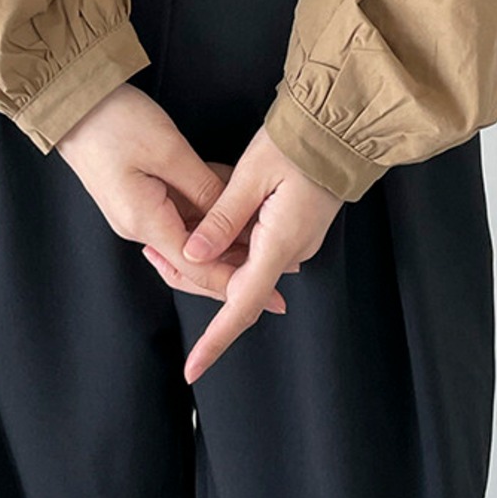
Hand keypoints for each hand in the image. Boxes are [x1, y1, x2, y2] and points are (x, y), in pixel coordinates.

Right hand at [55, 83, 287, 313]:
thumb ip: (204, 188)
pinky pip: (179, 215)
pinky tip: (233, 200)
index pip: (198, 268)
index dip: (236, 284)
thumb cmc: (114, 121)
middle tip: (278, 271)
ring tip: (262, 234)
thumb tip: (232, 219)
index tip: (270, 294)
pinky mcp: (139, 196)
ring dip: (224, 237)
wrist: (73, 103)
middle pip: (194, 262)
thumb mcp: (169, 151)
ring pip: (190, 238)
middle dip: (235, 266)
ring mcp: (137, 211)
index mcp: (144, 221)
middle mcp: (139, 225)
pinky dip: (207, 213)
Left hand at [168, 123, 344, 382]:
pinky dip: (230, 243)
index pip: (242, 305)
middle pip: (239, 287)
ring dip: (213, 257)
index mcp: (280, 243)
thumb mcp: (252, 174)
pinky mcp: (295, 229)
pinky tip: (210, 219)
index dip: (215, 340)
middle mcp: (291, 252)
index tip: (192, 368)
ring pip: (246, 267)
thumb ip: (221, 217)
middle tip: (155, 255)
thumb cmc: (297, 144)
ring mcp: (296, 242)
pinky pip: (258, 249)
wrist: (341, 130)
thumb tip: (193, 255)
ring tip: (178, 227)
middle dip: (198, 278)